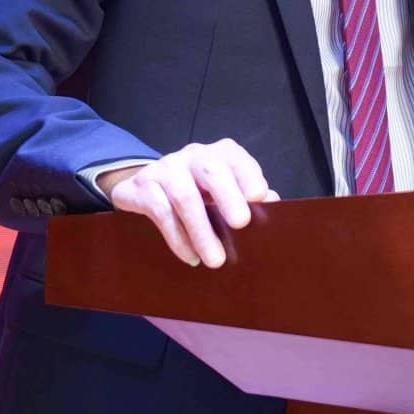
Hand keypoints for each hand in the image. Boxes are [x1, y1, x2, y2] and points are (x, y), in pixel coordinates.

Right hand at [97, 139, 279, 267]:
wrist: (146, 186)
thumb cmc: (199, 191)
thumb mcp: (224, 190)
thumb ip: (248, 196)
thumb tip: (272, 202)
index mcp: (220, 153)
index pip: (237, 159)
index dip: (248, 176)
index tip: (259, 196)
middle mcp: (193, 155)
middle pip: (211, 170)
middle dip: (228, 196)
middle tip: (241, 223)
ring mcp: (165, 168)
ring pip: (184, 196)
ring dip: (201, 231)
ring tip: (215, 260)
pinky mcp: (141, 186)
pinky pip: (161, 212)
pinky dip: (178, 238)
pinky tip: (191, 257)